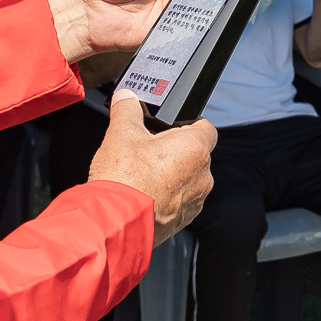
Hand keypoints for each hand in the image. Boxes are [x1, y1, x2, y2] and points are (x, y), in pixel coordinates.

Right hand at [87, 90, 217, 245]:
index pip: (205, 127)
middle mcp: (203, 176)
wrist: (115, 223)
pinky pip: (180, 202)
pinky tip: (143, 195)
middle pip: (195, 154)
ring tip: (142, 174)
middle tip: (148, 149)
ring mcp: (195, 201)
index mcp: (195, 148)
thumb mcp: (121, 134)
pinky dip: (166, 197)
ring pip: (188, 179)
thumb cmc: (123, 179)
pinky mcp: (183, 221)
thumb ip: (127, 110)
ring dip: (171, 175)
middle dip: (174, 150)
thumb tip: (126, 97)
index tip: (171, 125)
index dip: (189, 122)